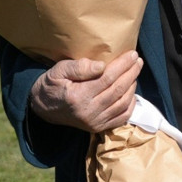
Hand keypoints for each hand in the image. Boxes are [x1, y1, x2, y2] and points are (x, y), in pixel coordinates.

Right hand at [29, 50, 143, 132]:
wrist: (43, 108)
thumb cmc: (51, 85)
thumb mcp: (58, 71)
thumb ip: (79, 67)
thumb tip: (101, 65)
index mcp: (78, 96)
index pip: (108, 78)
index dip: (123, 65)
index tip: (132, 54)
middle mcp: (88, 112)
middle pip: (118, 90)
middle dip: (131, 73)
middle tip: (138, 60)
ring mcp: (94, 122)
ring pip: (122, 103)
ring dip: (132, 86)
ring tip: (135, 71)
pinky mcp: (97, 127)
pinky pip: (121, 117)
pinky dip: (130, 104)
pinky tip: (132, 92)